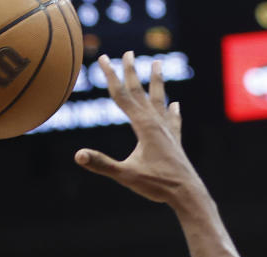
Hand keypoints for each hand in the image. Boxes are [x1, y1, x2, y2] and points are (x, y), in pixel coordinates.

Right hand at [74, 52, 199, 205]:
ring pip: (159, 100)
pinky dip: (172, 112)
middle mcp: (156, 123)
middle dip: (131, 72)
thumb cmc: (158, 185)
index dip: (110, 76)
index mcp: (143, 125)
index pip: (122, 96)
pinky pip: (173, 121)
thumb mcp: (126, 175)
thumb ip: (102, 164)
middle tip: (128, 53)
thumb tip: (78, 156)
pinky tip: (175, 105)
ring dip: (157, 82)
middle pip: (140, 92)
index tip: (103, 58)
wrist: (187, 194)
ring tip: (158, 63)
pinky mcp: (175, 142)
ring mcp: (167, 131)